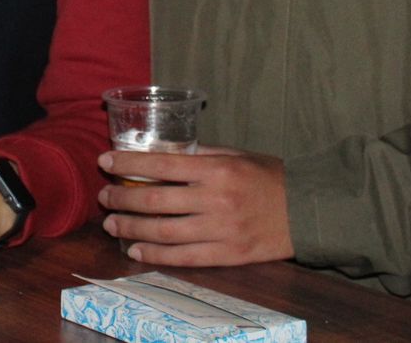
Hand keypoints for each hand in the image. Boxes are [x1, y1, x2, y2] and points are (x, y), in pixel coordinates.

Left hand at [98, 146, 292, 265]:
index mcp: (216, 169)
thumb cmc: (270, 177)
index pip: (161, 164)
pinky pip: (183, 257)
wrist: (307, 211)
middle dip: (122, 199)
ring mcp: (220, 230)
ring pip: (163, 231)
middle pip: (155, 200)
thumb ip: (201, 154)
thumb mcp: (237, 154)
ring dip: (131, 228)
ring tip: (111, 224)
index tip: (105, 160)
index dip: (128, 163)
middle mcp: (215, 199)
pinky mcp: (227, 255)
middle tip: (103, 196)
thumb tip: (163, 153)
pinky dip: (155, 255)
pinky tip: (135, 250)